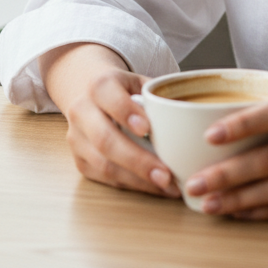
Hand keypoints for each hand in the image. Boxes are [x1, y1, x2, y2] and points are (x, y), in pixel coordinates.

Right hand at [42, 45, 181, 199]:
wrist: (87, 93)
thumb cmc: (122, 89)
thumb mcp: (138, 81)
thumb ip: (158, 95)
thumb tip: (189, 114)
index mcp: (99, 86)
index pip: (110, 99)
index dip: (127, 114)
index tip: (148, 128)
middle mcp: (82, 112)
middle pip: (105, 140)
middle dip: (137, 160)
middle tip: (166, 174)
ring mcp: (77, 139)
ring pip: (104, 164)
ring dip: (137, 179)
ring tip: (167, 185)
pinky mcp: (80, 161)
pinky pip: (105, 178)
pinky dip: (132, 184)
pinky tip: (154, 186)